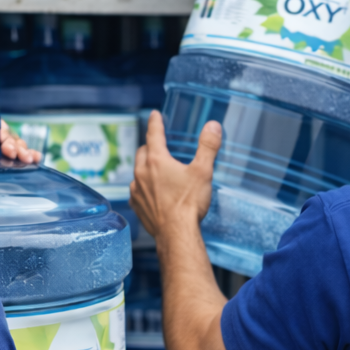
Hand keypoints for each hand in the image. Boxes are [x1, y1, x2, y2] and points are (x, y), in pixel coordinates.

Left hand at [129, 111, 221, 240]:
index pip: (153, 134)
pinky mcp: (136, 206)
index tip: (154, 115)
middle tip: (158, 145)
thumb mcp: (202, 171)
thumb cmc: (188, 203)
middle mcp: (142, 173)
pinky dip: (143, 186)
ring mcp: (137, 190)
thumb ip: (207, 147)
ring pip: (138, 171)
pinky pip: (137, 190)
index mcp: (156, 161)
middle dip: (149, 146)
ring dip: (145, 167)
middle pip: (142, 152)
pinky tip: (151, 192)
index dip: (155, 122)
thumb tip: (213, 126)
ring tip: (156, 170)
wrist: (176, 234)